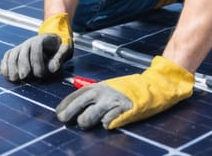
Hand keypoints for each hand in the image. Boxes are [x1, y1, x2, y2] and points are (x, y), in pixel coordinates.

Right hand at [0, 12, 72, 81]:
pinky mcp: (15, 53)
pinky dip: (4, 65)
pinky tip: (5, 74)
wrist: (51, 41)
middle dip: (22, 65)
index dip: (37, 61)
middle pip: (22, 52)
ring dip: (11, 67)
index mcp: (41, 39)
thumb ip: (60, 57)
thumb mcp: (65, 49)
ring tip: (14, 78)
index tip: (40, 74)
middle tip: (24, 77)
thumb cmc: (58, 46)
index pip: (36, 47)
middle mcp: (28, 42)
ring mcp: (20, 47)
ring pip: (12, 54)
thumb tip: (53, 68)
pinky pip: (7, 57)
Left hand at [55, 56, 193, 129]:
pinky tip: (108, 122)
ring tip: (90, 123)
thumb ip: (92, 95)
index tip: (59, 114)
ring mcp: (112, 103)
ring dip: (86, 123)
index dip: (64, 106)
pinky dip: (106, 124)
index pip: (74, 96)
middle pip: (77, 108)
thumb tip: (73, 106)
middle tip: (65, 121)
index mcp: (97, 87)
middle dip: (68, 116)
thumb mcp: (107, 87)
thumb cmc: (127, 89)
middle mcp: (102, 94)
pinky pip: (107, 123)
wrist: (152, 87)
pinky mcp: (122, 112)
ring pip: (88, 119)